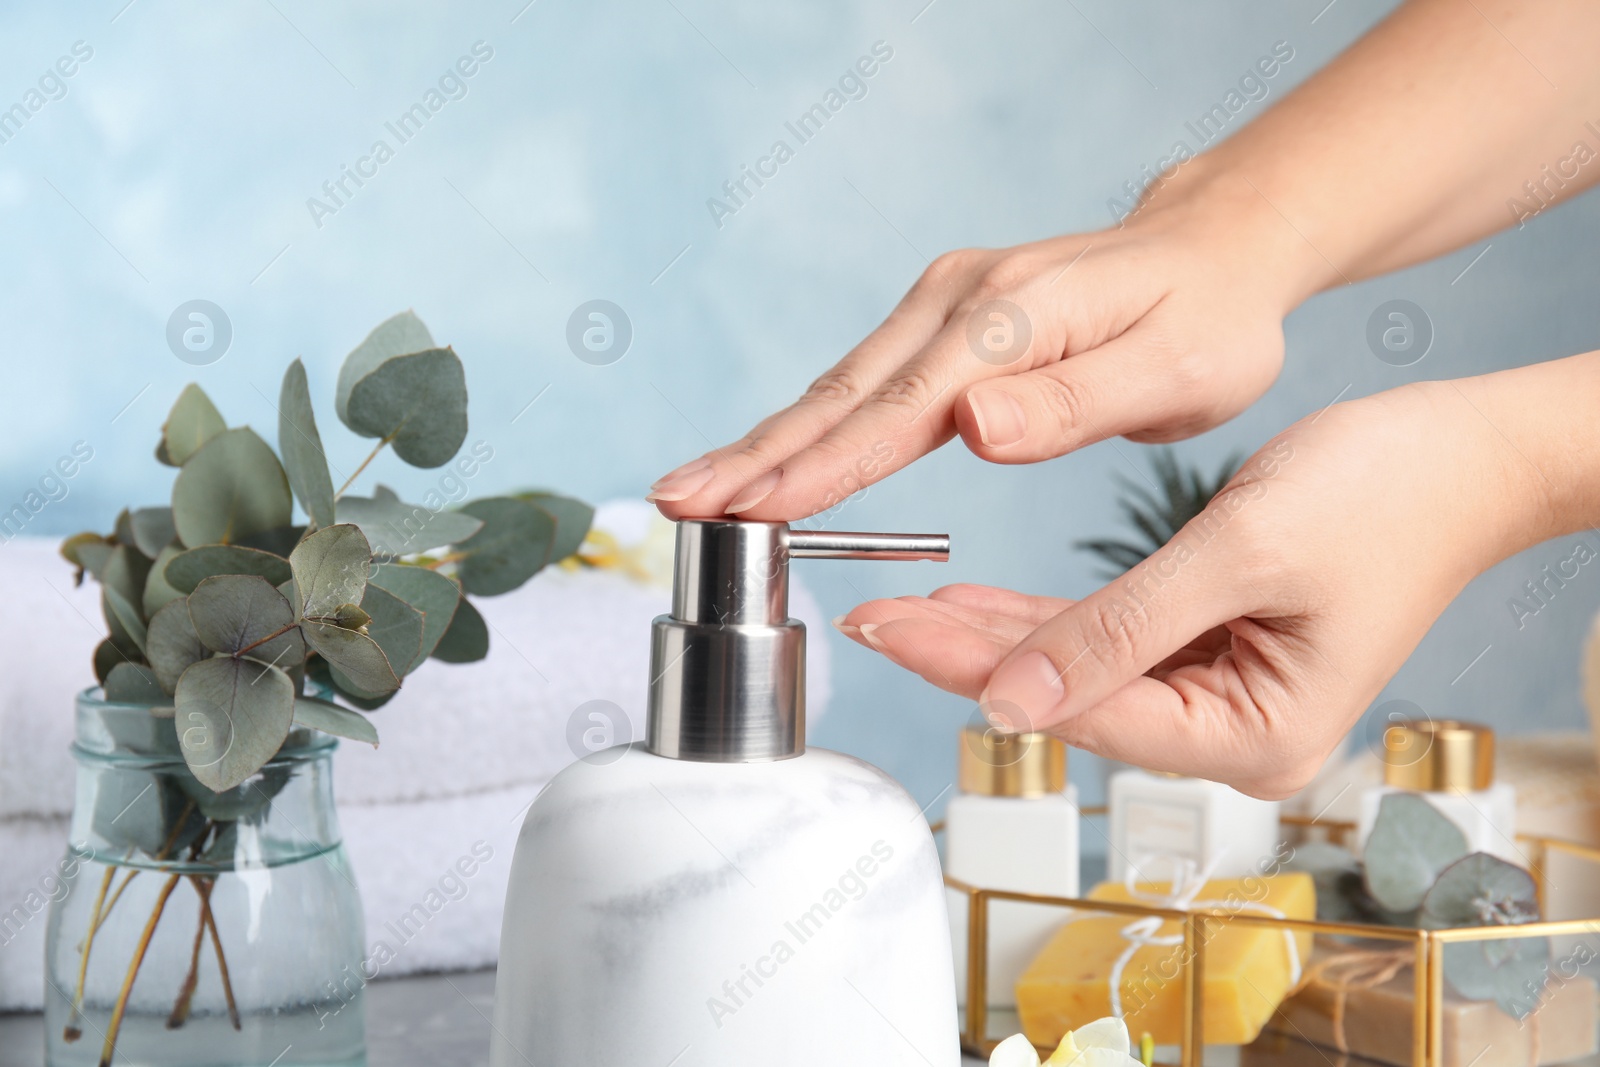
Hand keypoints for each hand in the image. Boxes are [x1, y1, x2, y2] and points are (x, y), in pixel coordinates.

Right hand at [648, 174, 1315, 520]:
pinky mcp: (947, 317)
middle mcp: (964, 301)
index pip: (899, 409)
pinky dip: (810, 421)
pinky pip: (865, 378)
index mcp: (1012, 321)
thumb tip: (973, 426)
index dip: (821, 466)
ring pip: (841, 384)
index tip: (751, 510)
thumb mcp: (1176, 372)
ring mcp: (949, 303)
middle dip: (757, 453)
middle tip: (678, 502)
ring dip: (766, 439)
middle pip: (844, 391)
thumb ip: (1073, 403)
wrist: (1217, 252)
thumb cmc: (1209, 322)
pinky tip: (770, 454)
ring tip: (696, 489)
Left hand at [834, 380, 1543, 797]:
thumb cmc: (1383, 495)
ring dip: (991, 635)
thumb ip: (1117, 630)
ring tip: (900, 608)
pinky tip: (969, 603)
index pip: (1081, 710)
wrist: (1463, 458)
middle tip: (870, 616)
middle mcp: (1232, 734)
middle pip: (1069, 695)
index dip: (974, 672)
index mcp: (1253, 737)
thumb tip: (1006, 697)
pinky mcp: (1209, 653)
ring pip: (1077, 667)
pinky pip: (1106, 639)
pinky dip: (1039, 617)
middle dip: (966, 655)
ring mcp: (1220, 697)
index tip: (889, 631)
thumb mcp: (1238, 554)